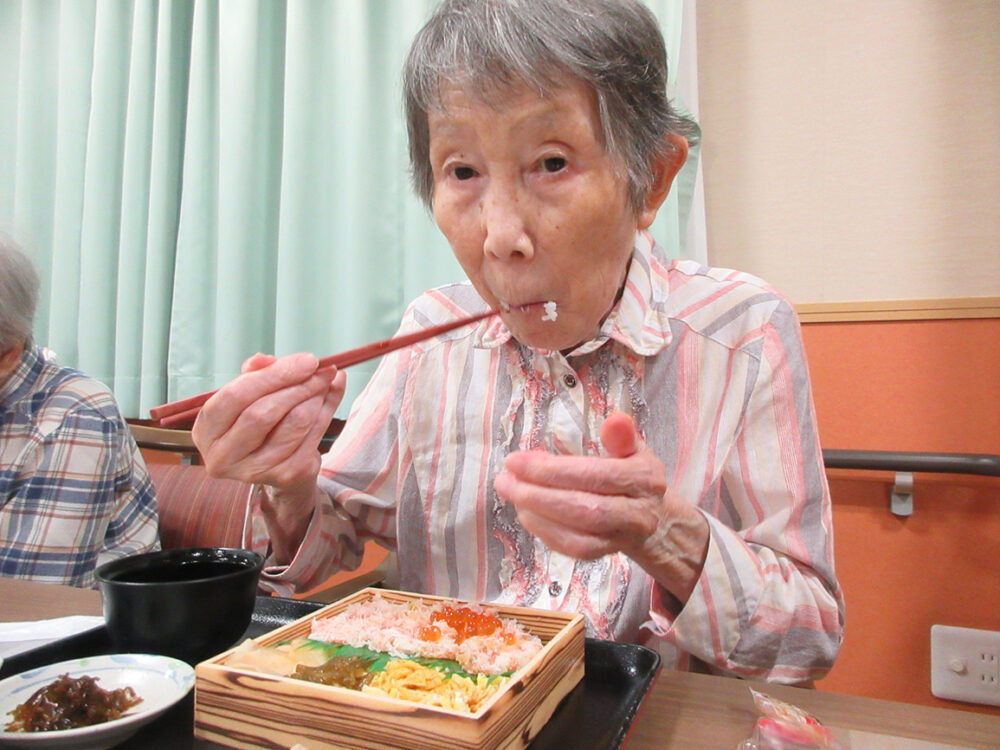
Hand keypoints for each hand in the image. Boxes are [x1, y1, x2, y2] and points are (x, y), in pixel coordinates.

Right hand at [191, 352, 345, 494]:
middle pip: (264, 412)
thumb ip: (257, 374)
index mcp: (206, 429)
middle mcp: (222, 456)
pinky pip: (312, 436)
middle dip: (299, 385)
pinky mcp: (285, 476)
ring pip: (294, 423)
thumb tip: (266, 360)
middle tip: (322, 369)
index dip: (273, 375)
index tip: (306, 360)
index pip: (235, 395)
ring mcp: (253, 471)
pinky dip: (326, 412)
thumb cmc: (258, 424)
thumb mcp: (250, 395)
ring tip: (325, 382)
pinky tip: (329, 398)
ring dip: (316, 397)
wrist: (277, 467)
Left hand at [494, 412, 708, 600]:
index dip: (553, 471)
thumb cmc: (632, 472)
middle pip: (586, 510)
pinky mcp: (607, 554)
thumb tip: (615, 419)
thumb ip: (621, 435)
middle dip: (538, 496)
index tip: (515, 460)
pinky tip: (526, 513)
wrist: (655, 517)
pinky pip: (574, 550)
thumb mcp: (633, 448)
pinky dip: (546, 533)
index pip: (596, 475)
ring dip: (538, 517)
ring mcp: (624, 538)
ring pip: (579, 537)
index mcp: (645, 478)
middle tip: (504, 480)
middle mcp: (639, 513)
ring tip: (512, 494)